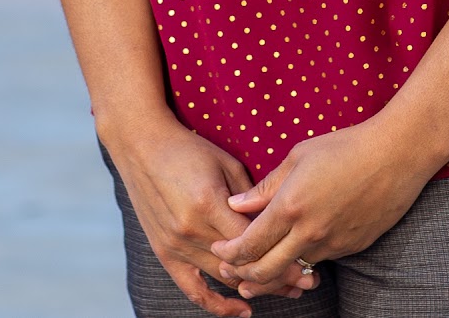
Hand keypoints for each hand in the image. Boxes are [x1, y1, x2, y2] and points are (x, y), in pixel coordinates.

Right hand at [103, 113, 318, 314]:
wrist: (141, 146)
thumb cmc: (189, 150)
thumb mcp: (226, 164)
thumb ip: (250, 198)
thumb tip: (278, 223)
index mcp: (208, 203)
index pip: (253, 241)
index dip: (282, 253)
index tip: (308, 260)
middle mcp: (190, 230)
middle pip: (242, 265)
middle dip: (278, 276)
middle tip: (307, 281)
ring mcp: (175, 245)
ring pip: (224, 279)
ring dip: (257, 288)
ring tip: (288, 291)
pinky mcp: (164, 253)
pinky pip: (192, 289)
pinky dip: (217, 304)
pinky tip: (242, 311)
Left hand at [208, 118, 441, 298]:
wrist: (397, 155)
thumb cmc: (345, 147)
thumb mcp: (298, 157)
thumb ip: (265, 187)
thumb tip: (237, 204)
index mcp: (290, 207)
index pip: (248, 245)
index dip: (229, 254)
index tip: (220, 251)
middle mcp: (309, 232)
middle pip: (265, 271)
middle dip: (243, 276)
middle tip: (232, 273)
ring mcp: (333, 244)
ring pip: (294, 268)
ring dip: (275, 271)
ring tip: (260, 269)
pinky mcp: (352, 248)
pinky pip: (321, 259)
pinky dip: (305, 258)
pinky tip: (299, 248)